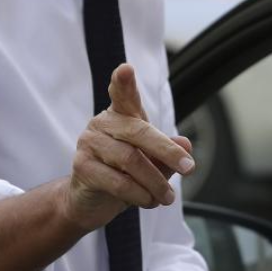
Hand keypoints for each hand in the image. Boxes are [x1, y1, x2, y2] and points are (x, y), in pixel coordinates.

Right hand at [63, 64, 195, 231]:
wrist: (91, 201)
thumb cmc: (123, 174)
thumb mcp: (151, 162)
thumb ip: (167, 153)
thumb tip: (185, 145)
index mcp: (120, 115)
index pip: (122, 94)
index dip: (123, 82)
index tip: (126, 69)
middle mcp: (102, 123)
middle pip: (139, 132)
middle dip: (167, 151)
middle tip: (189, 168)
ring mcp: (89, 143)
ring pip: (131, 160)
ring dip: (156, 182)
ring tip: (167, 197)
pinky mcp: (82, 167)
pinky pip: (118, 182)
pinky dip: (140, 195)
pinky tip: (148, 201)